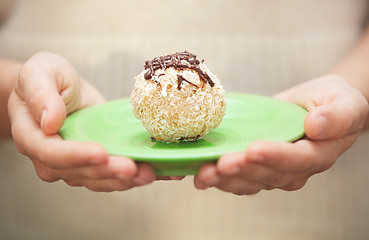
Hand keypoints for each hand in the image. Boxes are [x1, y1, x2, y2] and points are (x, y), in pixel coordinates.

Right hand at [8, 52, 155, 191]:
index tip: (100, 153)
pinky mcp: (98, 161)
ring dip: (125, 179)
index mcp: (32, 136)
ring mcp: (77, 163)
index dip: (76, 156)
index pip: (51, 153)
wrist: (61, 88)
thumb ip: (40, 94)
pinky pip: (115, 173)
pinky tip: (163, 172)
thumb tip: (49, 121)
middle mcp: (53, 158)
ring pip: (100, 178)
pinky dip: (138, 174)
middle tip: (133, 168)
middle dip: (109, 171)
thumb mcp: (39, 74)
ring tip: (150, 173)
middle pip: (81, 172)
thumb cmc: (47, 77)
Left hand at [194, 75, 368, 194]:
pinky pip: (238, 177)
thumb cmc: (332, 102)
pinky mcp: (257, 166)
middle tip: (220, 163)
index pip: (297, 160)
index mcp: (318, 154)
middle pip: (267, 175)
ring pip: (249, 181)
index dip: (275, 157)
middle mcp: (294, 169)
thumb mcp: (345, 102)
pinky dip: (219, 178)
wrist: (317, 106)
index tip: (254, 149)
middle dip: (243, 170)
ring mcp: (274, 170)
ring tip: (203, 172)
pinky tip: (199, 174)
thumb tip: (316, 126)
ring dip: (225, 179)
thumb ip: (336, 116)